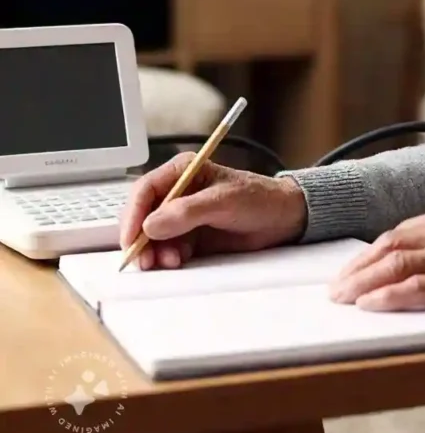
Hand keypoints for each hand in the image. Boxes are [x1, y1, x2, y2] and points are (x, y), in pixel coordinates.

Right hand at [119, 153, 307, 269]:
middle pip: (142, 216)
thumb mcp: (224, 201)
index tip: (132, 238)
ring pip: (152, 236)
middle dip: (141, 239)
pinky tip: (177, 261)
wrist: (283, 218)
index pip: (145, 190)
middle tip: (146, 259)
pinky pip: (167, 248)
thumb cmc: (259, 198)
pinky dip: (166, 257)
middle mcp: (178, 192)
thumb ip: (188, 212)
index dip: (133, 215)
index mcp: (183, 171)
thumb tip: (151, 225)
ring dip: (154, 251)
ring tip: (169, 261)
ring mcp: (182, 216)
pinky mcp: (190, 236)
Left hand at [328, 202, 424, 314]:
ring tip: (344, 298)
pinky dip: (389, 296)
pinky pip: (418, 287)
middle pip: (392, 245)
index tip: (349, 270)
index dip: (369, 253)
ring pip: (398, 264)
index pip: (400, 231)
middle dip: (358, 268)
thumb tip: (405, 262)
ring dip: (364, 283)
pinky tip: (371, 305)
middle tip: (336, 289)